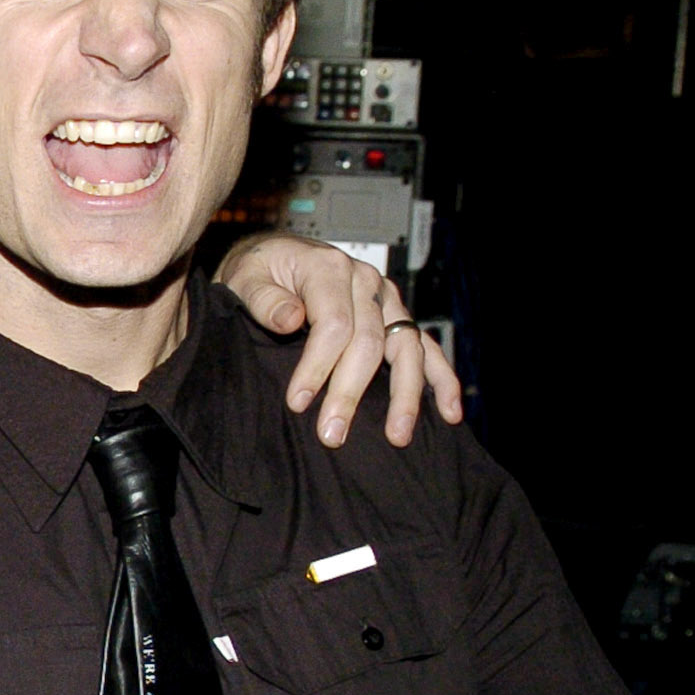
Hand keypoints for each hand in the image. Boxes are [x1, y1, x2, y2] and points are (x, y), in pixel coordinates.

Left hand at [215, 233, 462, 448]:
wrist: (275, 259)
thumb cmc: (259, 271)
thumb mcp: (246, 277)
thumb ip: (265, 299)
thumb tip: (291, 319)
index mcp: (329, 269)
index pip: (334, 325)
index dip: (317, 367)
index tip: (298, 402)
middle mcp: (366, 282)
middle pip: (369, 343)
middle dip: (351, 392)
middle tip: (333, 433)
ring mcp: (386, 301)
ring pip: (407, 348)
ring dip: (406, 395)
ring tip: (397, 435)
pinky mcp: (396, 317)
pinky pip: (426, 348)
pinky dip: (441, 379)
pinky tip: (448, 411)